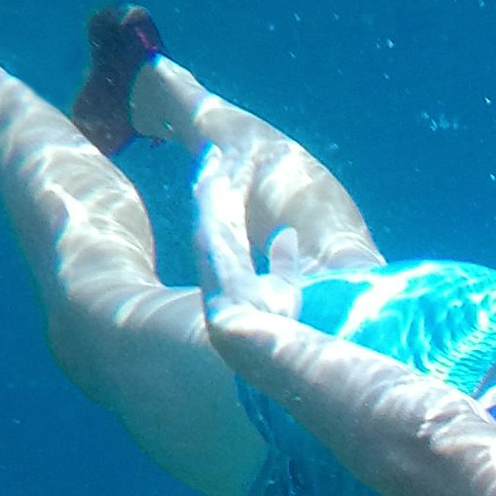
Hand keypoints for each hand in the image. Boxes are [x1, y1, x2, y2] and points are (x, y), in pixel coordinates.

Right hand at [190, 146, 303, 316]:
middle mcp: (219, 254)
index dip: (227, 205)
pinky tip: (212, 163)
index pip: (229, 227)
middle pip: (214, 211)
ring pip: (209, 204)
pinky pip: (208, 204)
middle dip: (213, 185)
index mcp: (234, 266)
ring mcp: (212, 248)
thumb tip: (287, 235)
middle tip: (213, 157)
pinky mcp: (210, 242)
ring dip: (210, 179)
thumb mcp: (284, 286)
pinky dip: (210, 184)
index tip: (229, 180)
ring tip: (212, 155)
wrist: (254, 340)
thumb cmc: (272, 321)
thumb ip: (283, 261)